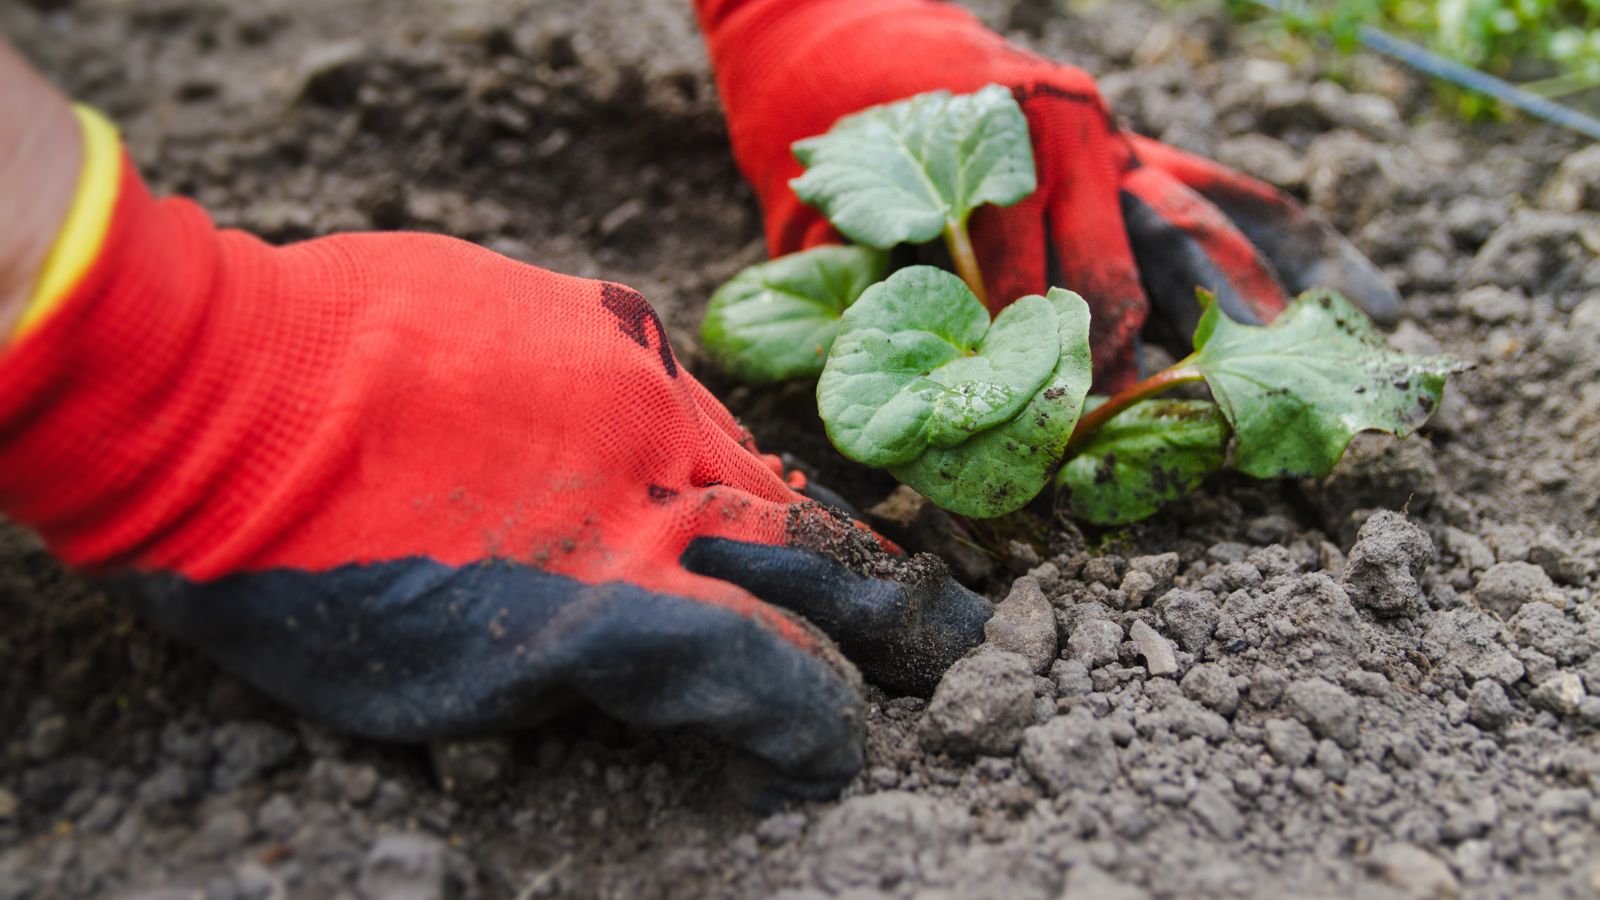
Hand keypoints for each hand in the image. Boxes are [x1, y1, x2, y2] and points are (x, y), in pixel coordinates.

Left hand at [0, 151, 990, 797]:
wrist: (211, 393)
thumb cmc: (294, 576)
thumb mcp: (443, 692)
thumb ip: (589, 676)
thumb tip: (677, 675)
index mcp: (612, 605)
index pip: (778, 673)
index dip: (827, 721)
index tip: (841, 746)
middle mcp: (649, 486)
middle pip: (819, 553)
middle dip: (900, 611)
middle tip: (955, 637)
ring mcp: (631, 387)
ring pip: (762, 464)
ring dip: (812, 524)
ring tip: (855, 557)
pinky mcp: (596, 316)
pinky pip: (686, 392)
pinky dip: (711, 448)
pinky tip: (709, 470)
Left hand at [696, 0, 1398, 387]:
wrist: (832, 31)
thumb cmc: (818, 146)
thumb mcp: (816, 232)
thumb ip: (865, 309)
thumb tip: (911, 417)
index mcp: (985, 165)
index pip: (1028, 299)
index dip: (1044, 386)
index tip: (1066, 457)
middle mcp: (1063, 146)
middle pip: (1122, 275)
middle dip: (1141, 372)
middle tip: (1171, 452)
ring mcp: (1107, 139)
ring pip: (1193, 232)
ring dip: (1241, 316)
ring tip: (1294, 386)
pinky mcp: (1131, 139)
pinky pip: (1223, 185)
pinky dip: (1287, 238)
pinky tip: (1357, 289)